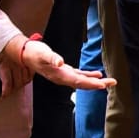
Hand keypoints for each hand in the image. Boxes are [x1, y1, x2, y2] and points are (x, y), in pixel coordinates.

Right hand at [1, 34, 115, 94]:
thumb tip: (61, 63)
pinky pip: (78, 76)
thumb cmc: (34, 53)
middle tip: (113, 83)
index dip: (91, 83)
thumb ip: (52, 58)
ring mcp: (63, 76)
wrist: (25, 54)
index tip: (103, 84)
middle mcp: (62, 78)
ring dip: (96, 81)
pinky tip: (97, 75)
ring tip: (109, 81)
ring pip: (82, 81)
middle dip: (98, 84)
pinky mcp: (63, 71)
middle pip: (83, 84)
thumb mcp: (42, 53)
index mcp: (59, 75)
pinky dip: (88, 76)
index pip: (78, 81)